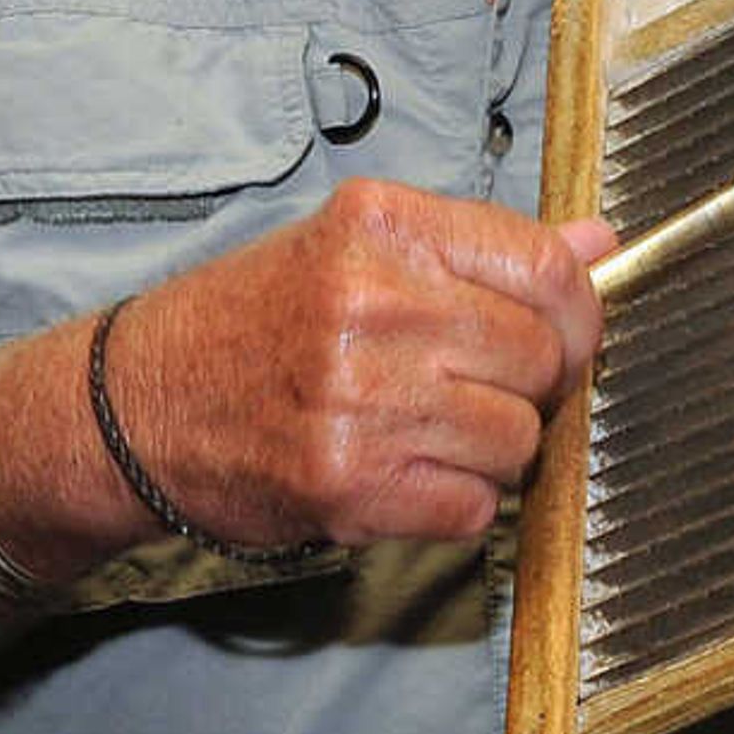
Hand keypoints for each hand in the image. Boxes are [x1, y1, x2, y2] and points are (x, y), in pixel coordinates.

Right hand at [95, 185, 610, 546]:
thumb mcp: (356, 251)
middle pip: (540, 360)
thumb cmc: (252, 323)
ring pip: (517, 440)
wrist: (131, 409)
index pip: (546, 268)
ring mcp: (362, 397)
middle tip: (476, 393)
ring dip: (492, 453)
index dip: (578, 315)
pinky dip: (455, 506)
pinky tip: (406, 478)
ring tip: (429, 436)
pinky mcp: (349, 482)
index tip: (564, 338)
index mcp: (383, 226)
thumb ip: (485, 250)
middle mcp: (375, 303)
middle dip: (530, 389)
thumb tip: (601, 241)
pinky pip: (473, 507)